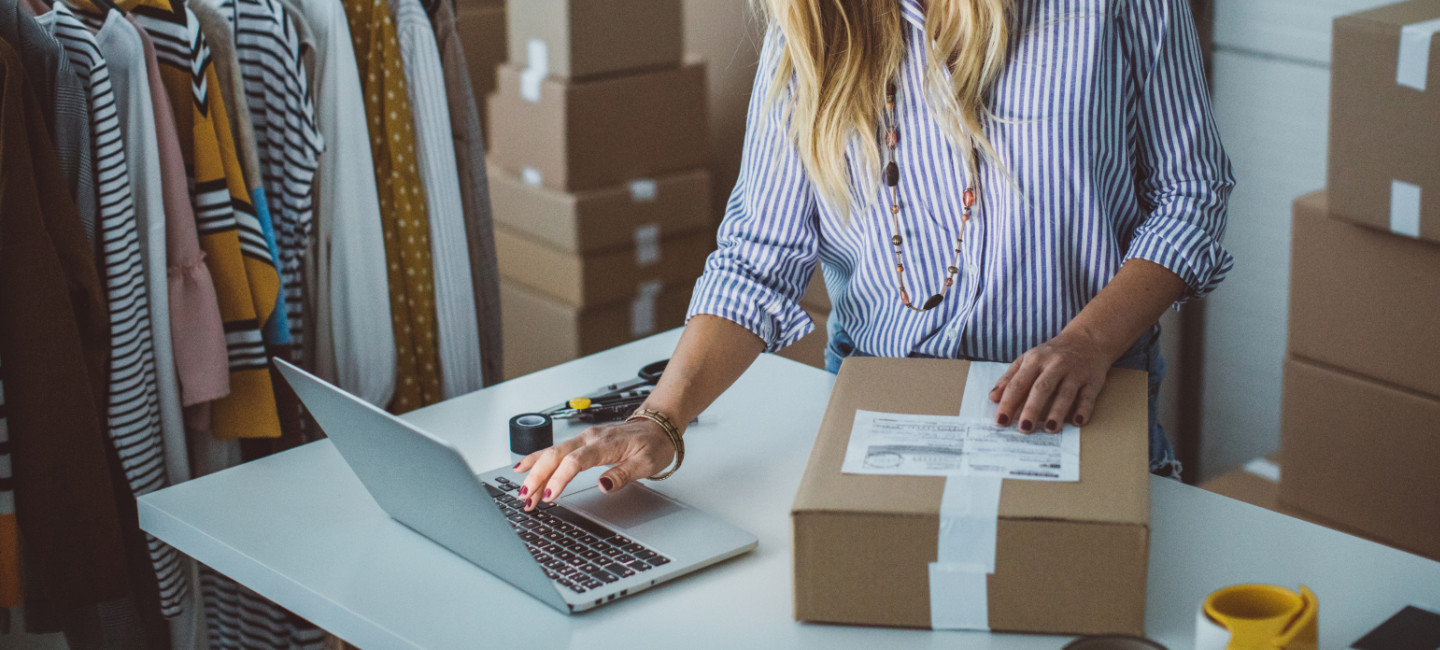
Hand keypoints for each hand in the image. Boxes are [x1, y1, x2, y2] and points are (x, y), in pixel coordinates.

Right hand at [512, 417, 675, 510]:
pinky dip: (538, 459)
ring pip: (551, 452)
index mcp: (605, 444)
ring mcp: (583, 438)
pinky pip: (555, 450)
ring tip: (522, 492)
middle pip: (556, 455)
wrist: (658, 427)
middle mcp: (590, 438)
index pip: (575, 461)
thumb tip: (603, 485)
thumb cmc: (653, 445)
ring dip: (535, 472)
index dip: (560, 478)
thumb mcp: (646, 464)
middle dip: (538, 477)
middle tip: (526, 498)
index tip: (550, 496)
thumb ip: (623, 475)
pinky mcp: (581, 442)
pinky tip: (524, 467)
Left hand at [987, 329, 1111, 433]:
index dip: (1008, 402)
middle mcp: (1055, 365)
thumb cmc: (1052, 354)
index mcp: (1035, 360)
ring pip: (1065, 393)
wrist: (1087, 339)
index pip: (1018, 383)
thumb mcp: (1028, 359)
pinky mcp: (1093, 380)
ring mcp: (1075, 372)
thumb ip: (1010, 378)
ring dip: (1058, 412)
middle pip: (1041, 388)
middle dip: (1032, 409)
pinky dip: (1084, 409)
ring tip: (1050, 429)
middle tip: (1024, 429)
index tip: (1001, 421)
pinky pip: (1088, 396)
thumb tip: (993, 397)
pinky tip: (1077, 422)